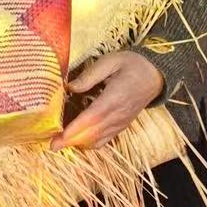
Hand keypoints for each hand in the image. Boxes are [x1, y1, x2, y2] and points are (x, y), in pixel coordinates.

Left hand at [50, 52, 164, 151]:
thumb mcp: (110, 61)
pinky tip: (78, 138)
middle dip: (71, 141)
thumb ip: (90, 75)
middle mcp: (119, 114)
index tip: (59, 138)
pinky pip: (105, 140)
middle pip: (92, 134)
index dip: (75, 129)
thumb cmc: (132, 64)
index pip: (92, 117)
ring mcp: (121, 123)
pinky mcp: (122, 126)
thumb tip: (70, 87)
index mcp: (115, 97)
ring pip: (98, 140)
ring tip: (61, 141)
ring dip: (79, 144)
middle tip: (51, 145)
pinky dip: (90, 143)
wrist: (155, 75)